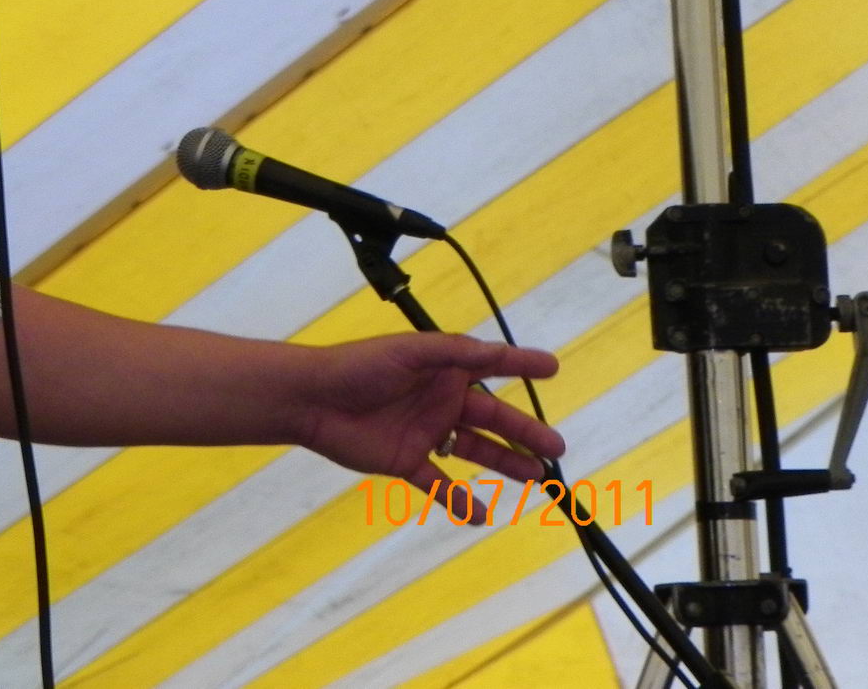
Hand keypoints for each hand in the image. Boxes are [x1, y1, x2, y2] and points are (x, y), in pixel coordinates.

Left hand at [294, 333, 563, 522]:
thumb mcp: (410, 351)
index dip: (521, 364)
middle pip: (492, 418)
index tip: (552, 368)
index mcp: (442, 369)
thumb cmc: (359, 367)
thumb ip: (454, 352)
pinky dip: (459, 500)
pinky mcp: (406, 460)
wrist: (312, 400)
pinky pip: (439, 484)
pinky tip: (480, 516)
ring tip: (536, 477)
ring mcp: (425, 432)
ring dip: (504, 464)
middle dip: (524, 432)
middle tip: (556, 448)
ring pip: (474, 451)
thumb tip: (498, 352)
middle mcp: (439, 400)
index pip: (490, 366)